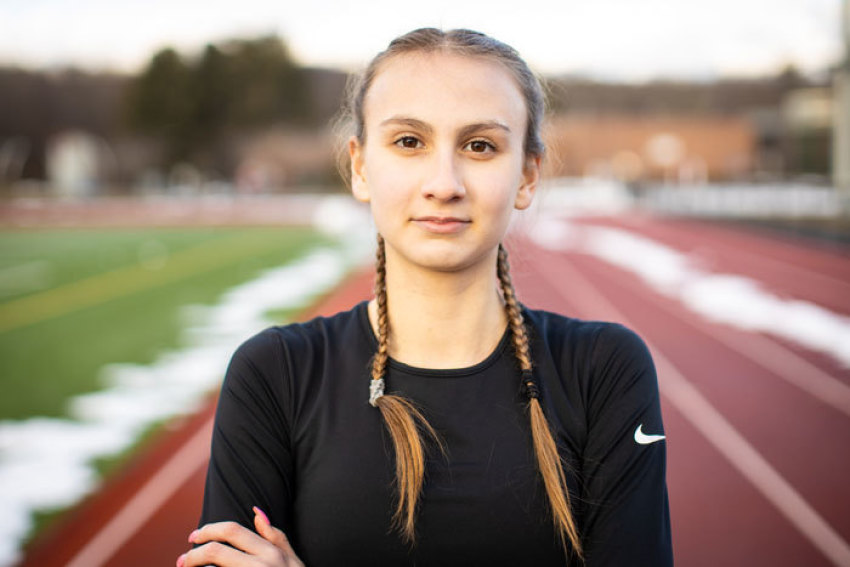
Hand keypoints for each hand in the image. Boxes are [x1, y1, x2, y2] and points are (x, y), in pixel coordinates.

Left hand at [178, 507, 303, 566]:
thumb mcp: (292, 560)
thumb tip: (256, 512)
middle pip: (215, 551)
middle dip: (193, 554)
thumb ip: (275, 537)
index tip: (193, 537)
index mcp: (270, 552)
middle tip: (182, 560)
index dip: (208, 530)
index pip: (232, 531)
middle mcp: (260, 565)